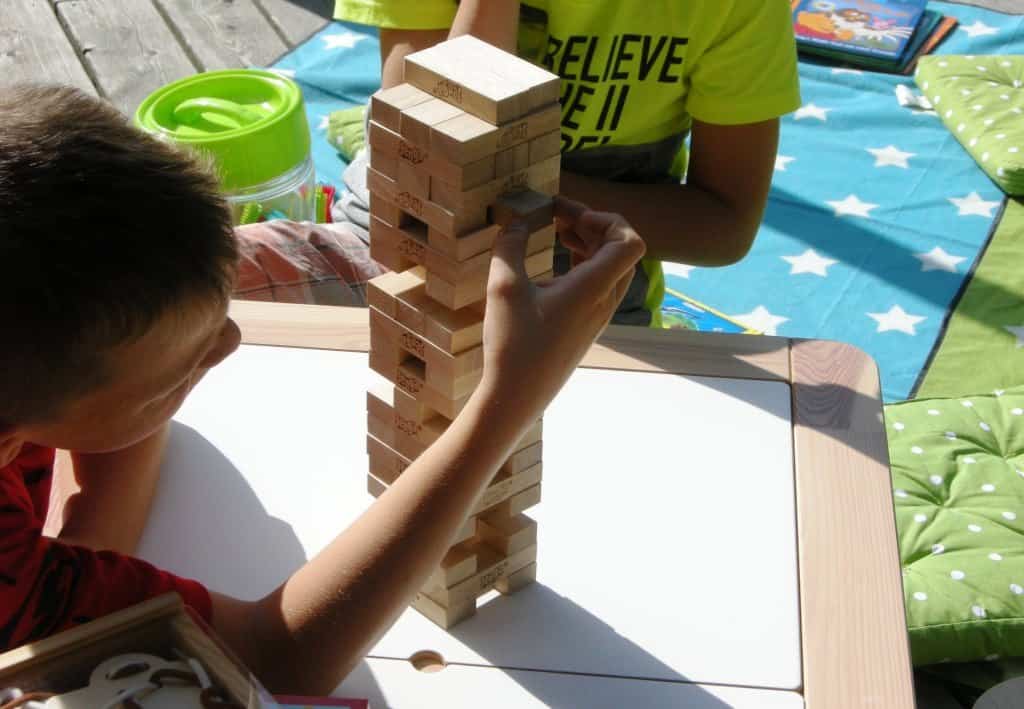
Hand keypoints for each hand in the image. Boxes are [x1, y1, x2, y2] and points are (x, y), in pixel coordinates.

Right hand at [477, 197, 644, 426]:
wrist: (517, 398)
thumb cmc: (512, 346)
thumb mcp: (503, 289)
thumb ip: (510, 246)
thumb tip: (516, 220)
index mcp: (593, 288)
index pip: (630, 242)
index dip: (607, 220)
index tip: (570, 218)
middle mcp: (604, 301)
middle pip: (622, 251)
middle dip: (594, 226)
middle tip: (559, 217)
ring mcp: (598, 316)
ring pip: (612, 269)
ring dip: (590, 245)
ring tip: (558, 233)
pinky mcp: (587, 327)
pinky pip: (600, 286)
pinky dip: (584, 265)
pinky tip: (556, 263)